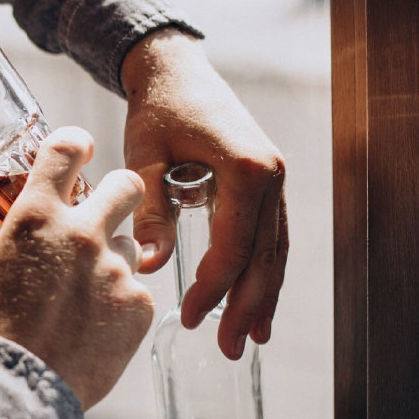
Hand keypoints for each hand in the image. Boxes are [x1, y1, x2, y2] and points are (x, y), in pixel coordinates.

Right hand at [0, 127, 153, 410]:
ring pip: (131, 244)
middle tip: (100, 215)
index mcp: (35, 216)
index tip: (76, 152)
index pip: (67, 147)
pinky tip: (92, 325)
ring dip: (112, 258)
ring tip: (84, 291)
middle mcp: (82, 233)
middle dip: (117, 193)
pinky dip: (119, 304)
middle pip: (126, 184)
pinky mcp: (138, 307)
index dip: (74, 144)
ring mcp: (114, 271)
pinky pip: (137, 292)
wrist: (14, 390)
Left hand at [120, 28, 287, 360]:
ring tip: (250, 338)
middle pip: (264, 257)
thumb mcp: (144, 157)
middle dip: (247, 306)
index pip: (233, 247)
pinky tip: (256, 301)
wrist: (175, 69)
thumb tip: (147, 266)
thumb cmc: (156, 109)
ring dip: (263, 296)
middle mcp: (271, 176)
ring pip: (274, 251)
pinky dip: (264, 271)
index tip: (190, 319)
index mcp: (247, 170)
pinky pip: (270, 236)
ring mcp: (274, 180)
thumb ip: (149, 211)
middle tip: (228, 349)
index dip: (212, 289)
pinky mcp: (266, 183)